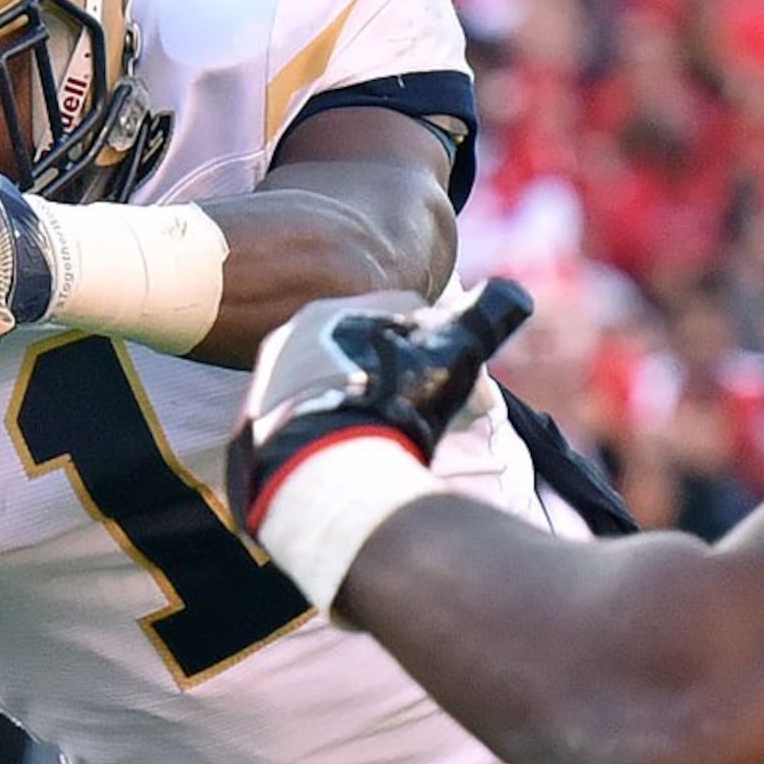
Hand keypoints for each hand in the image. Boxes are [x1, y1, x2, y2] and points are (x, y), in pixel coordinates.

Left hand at [223, 279, 533, 531]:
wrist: (327, 468)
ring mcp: (261, 392)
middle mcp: (285, 344)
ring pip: (317, 395)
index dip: (425, 343)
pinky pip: (291, 441)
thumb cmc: (393, 403)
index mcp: (328, 313)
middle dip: (382, 376)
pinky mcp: (250, 442)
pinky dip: (317, 451)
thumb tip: (513, 295)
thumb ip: (484, 318)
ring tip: (377, 446)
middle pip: (348, 353)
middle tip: (410, 412)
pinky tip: (341, 468)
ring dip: (347, 413)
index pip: (389, 313)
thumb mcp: (451, 353)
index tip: (441, 374)